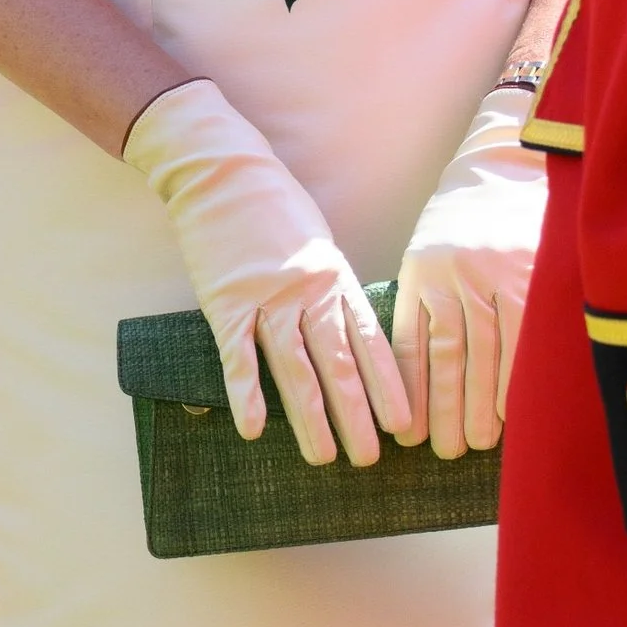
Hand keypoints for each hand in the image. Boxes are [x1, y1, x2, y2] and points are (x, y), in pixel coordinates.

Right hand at [124, 78, 409, 465]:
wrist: (222, 169)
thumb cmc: (276, 207)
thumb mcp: (320, 245)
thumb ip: (335, 291)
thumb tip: (353, 337)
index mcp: (338, 279)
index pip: (371, 342)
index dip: (389, 386)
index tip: (404, 424)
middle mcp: (309, 292)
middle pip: (339, 364)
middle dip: (357, 415)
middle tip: (370, 458)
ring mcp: (266, 298)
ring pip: (295, 367)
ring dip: (311, 417)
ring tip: (324, 458)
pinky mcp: (225, 301)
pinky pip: (238, 355)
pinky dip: (246, 394)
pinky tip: (254, 429)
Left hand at [392, 81, 544, 455]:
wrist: (510, 163)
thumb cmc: (464, 221)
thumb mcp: (428, 254)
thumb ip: (424, 306)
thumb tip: (416, 378)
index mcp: (424, 270)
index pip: (414, 344)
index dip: (413, 394)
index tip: (410, 434)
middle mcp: (457, 274)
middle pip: (451, 357)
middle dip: (446, 411)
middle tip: (446, 451)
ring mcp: (499, 276)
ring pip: (488, 354)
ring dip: (482, 405)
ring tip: (477, 442)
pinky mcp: (534, 277)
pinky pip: (524, 339)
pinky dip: (517, 377)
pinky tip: (514, 409)